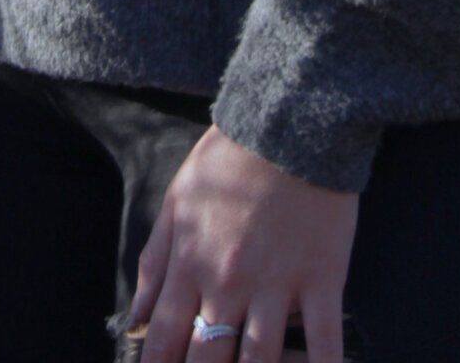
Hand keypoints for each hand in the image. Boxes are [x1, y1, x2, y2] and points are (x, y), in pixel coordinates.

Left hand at [123, 123, 359, 362]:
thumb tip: (135, 322)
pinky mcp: (322, 278)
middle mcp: (229, 282)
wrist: (286, 121)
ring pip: (261, 361)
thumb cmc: (228, 160)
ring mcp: (277, 284)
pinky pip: (324, 342)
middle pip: (208, 359)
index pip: (164, 338)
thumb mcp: (177, 202)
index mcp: (191, 263)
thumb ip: (155, 264)